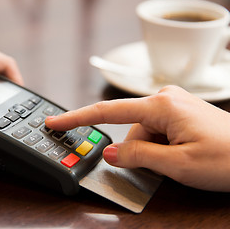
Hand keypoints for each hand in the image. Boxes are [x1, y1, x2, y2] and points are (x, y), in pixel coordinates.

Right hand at [45, 85, 229, 191]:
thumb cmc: (228, 158)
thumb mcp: (177, 165)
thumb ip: (137, 156)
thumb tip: (109, 152)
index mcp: (161, 105)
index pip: (106, 112)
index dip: (76, 118)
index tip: (55, 122)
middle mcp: (164, 99)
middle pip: (129, 130)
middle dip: (137, 153)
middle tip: (161, 168)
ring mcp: (172, 105)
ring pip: (142, 135)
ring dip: (151, 153)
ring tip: (179, 163)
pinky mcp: (177, 113)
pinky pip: (155, 132)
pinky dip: (159, 149)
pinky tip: (179, 156)